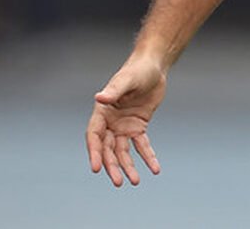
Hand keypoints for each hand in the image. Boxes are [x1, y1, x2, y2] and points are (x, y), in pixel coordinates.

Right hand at [86, 56, 166, 185]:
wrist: (154, 67)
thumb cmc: (137, 70)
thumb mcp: (126, 80)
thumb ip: (114, 90)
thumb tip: (100, 97)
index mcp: (102, 111)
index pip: (94, 136)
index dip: (94, 152)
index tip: (96, 168)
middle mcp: (110, 122)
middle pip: (108, 149)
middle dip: (112, 165)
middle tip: (118, 182)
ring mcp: (124, 126)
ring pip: (123, 151)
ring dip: (128, 166)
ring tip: (135, 181)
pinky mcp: (138, 127)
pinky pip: (142, 145)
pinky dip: (147, 157)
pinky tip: (154, 169)